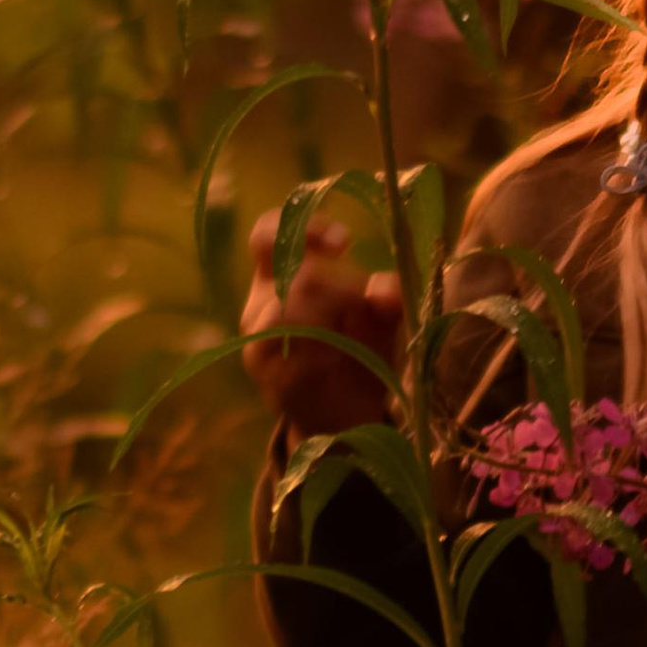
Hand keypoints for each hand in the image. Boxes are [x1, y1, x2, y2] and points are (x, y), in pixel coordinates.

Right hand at [239, 215, 403, 439]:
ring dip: (331, 318)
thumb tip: (386, 291)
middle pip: (291, 273)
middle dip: (341, 288)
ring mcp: (258, 341)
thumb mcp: (382, 319)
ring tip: (352, 340)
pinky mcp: (267, 374)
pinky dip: (321, 351)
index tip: (344, 242)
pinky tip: (336, 361)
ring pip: (285, 308)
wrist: (346, 419)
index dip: (300, 227)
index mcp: (280, 278)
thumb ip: (388, 297)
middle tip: (367, 310)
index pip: (269, 235)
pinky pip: (288, 351)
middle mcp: (260, 305)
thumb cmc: (361, 353)